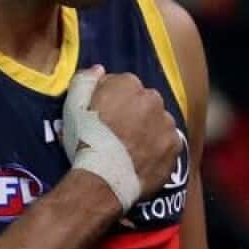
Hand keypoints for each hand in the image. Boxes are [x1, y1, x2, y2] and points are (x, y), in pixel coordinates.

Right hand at [86, 70, 180, 197]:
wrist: (103, 178)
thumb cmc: (84, 140)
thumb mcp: (72, 106)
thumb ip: (85, 80)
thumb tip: (100, 70)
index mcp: (128, 83)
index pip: (122, 86)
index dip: (111, 102)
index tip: (104, 118)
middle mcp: (153, 98)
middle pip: (143, 102)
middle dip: (134, 114)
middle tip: (118, 135)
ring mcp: (167, 122)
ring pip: (158, 122)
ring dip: (148, 130)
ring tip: (131, 150)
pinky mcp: (176, 146)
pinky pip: (167, 143)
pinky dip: (158, 149)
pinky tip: (143, 160)